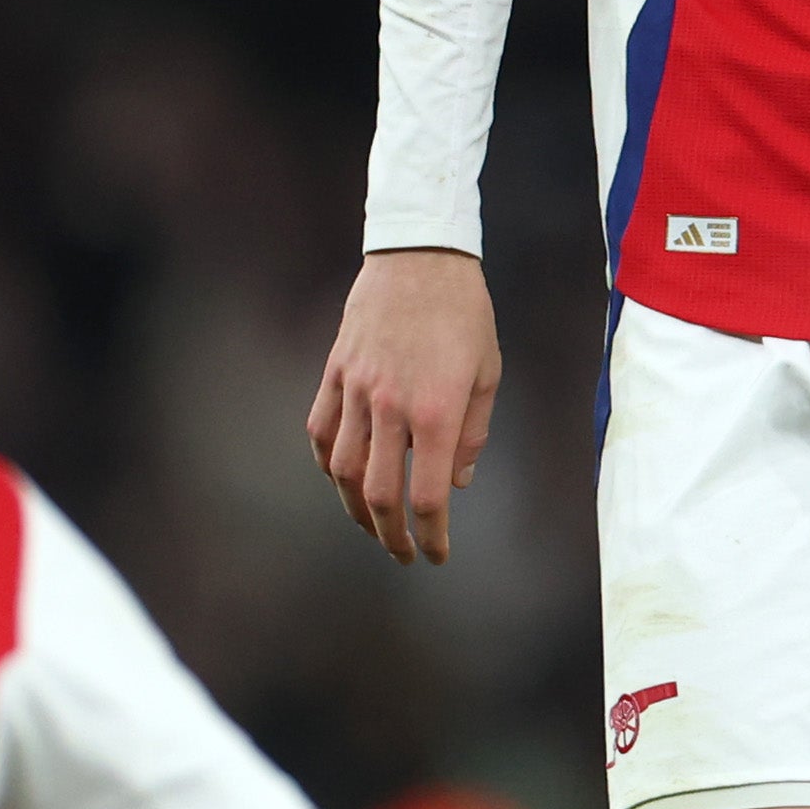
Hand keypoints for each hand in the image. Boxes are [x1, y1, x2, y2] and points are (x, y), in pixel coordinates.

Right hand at [305, 248, 500, 565]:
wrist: (421, 254)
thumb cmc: (465, 313)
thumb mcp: (487, 374)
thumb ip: (472, 434)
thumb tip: (456, 482)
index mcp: (435, 412)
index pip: (427, 496)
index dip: (431, 536)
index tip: (436, 554)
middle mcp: (390, 407)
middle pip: (379, 495)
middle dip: (391, 536)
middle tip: (404, 553)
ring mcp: (356, 389)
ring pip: (343, 471)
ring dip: (355, 509)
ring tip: (372, 525)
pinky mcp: (335, 371)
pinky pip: (321, 431)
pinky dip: (328, 463)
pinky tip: (342, 478)